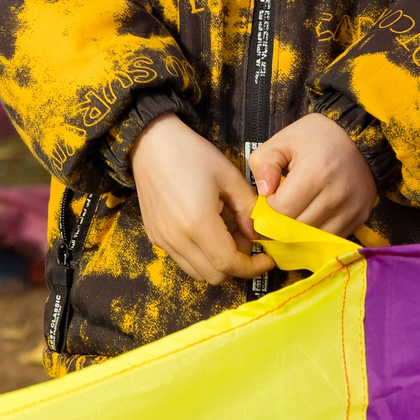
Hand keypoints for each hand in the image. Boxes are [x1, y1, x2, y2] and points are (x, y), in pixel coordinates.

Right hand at [131, 114, 272, 283]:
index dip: (252, 267)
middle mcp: (176, 238)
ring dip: (218, 262)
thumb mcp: (230, 176)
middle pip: (214, 276)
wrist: (152, 144)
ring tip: (227, 233)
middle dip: (237, 265)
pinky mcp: (155, 237)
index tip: (267, 259)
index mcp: (197, 222)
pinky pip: (183, 260)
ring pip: (198, 273)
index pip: (229, 264)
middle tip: (246, 239)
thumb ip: (248, 209)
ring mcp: (162, 240)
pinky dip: (201, 256)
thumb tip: (256, 235)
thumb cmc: (192, 154)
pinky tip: (208, 230)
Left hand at [251, 114, 378, 237]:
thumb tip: (264, 193)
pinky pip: (331, 238)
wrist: (357, 139)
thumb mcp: (284, 140)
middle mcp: (338, 193)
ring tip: (298, 209)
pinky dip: (318, 232)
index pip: (283, 209)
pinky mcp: (360, 217)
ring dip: (301, 230)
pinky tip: (314, 214)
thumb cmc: (317, 138)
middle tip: (283, 205)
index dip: (271, 206)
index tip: (274, 195)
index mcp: (317, 171)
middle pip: (298, 227)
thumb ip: (264, 163)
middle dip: (284, 220)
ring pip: (314, 237)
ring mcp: (352, 207)